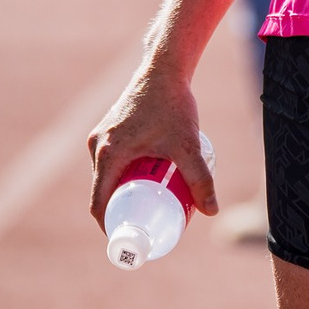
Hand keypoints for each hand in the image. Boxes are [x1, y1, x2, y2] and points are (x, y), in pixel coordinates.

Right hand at [87, 63, 215, 224]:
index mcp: (107, 154)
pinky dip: (122, 177)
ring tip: (147, 208)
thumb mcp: (188, 145)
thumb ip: (200, 178)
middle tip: (147, 226)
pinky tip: (141, 183)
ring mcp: (100, 136)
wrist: (164, 67)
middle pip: (103, 192)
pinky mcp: (108, 129)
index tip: (132, 241)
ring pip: (106, 177)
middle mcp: (98, 146)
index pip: (99, 204)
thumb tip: (211, 211)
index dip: (112, 229)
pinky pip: (109, 162)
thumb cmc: (173, 104)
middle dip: (123, 213)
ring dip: (122, 194)